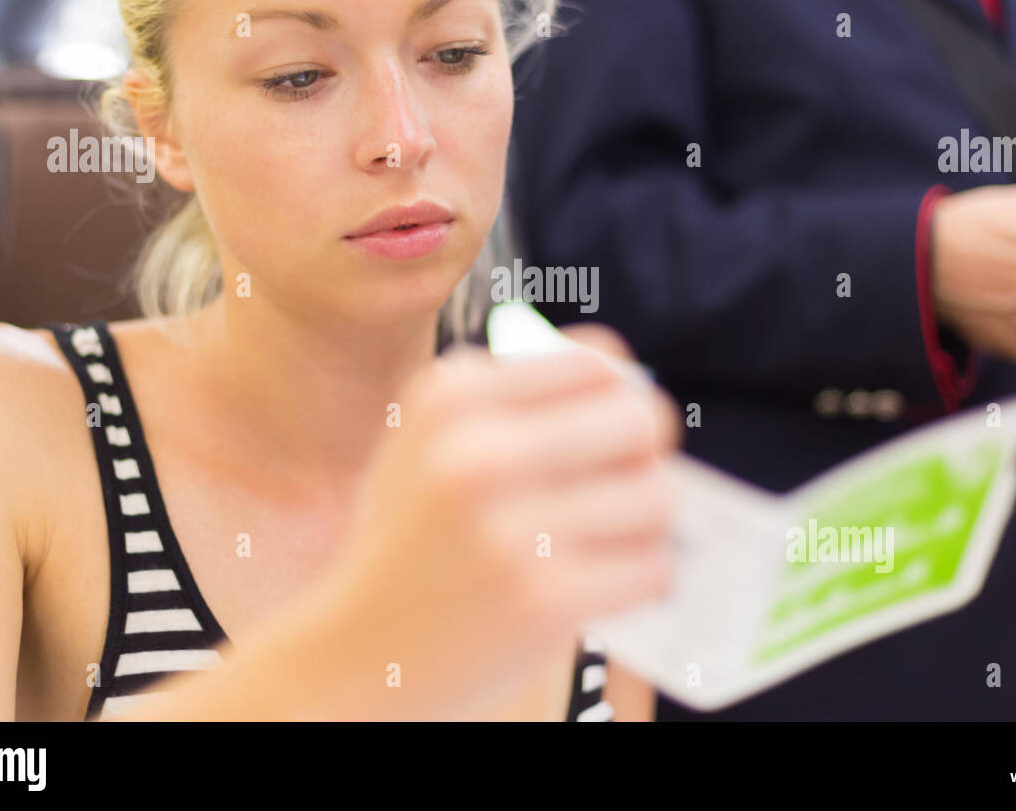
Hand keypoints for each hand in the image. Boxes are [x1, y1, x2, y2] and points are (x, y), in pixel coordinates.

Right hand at [329, 332, 679, 718]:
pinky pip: (652, 567)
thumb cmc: (411, 540)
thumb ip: (513, 398)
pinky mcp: (544, 600)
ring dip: (646, 523)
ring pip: (657, 496)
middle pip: (640, 420)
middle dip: (646, 454)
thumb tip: (629, 382)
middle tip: (625, 484)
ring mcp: (512, 530)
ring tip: (610, 540)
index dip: (621, 395)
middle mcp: (479, 451)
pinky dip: (640, 578)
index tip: (613, 429)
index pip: (597, 363)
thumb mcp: (427, 442)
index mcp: (451, 397)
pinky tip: (602, 584)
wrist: (358, 654)